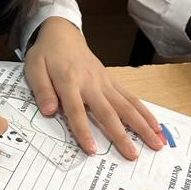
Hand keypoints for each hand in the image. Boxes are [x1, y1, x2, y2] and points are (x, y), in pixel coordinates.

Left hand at [24, 16, 163, 157]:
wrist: (63, 34)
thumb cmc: (46, 55)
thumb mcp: (34, 68)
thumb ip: (42, 90)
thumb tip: (49, 111)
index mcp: (69, 82)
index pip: (76, 110)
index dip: (84, 130)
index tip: (92, 150)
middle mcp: (91, 83)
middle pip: (109, 111)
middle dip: (122, 135)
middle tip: (133, 155)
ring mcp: (104, 82)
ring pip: (127, 106)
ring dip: (142, 125)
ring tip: (156, 143)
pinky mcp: (112, 82)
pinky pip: (131, 98)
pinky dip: (145, 113)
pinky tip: (156, 127)